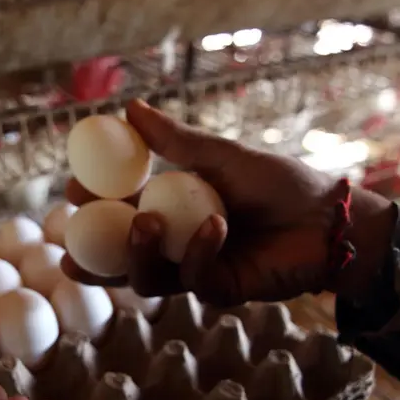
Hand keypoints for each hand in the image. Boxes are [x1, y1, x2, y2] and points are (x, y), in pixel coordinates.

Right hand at [61, 99, 396, 305]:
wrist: (329, 218)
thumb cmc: (279, 183)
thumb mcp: (220, 155)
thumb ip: (173, 139)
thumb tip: (128, 108)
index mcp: (171, 208)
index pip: (119, 210)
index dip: (92, 206)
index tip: (72, 191)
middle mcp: (177, 242)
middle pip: (121, 255)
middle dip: (92, 254)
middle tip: (71, 242)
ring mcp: (196, 269)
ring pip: (147, 278)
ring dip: (137, 253)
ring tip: (143, 222)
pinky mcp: (221, 290)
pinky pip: (192, 279)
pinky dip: (197, 252)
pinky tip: (215, 226)